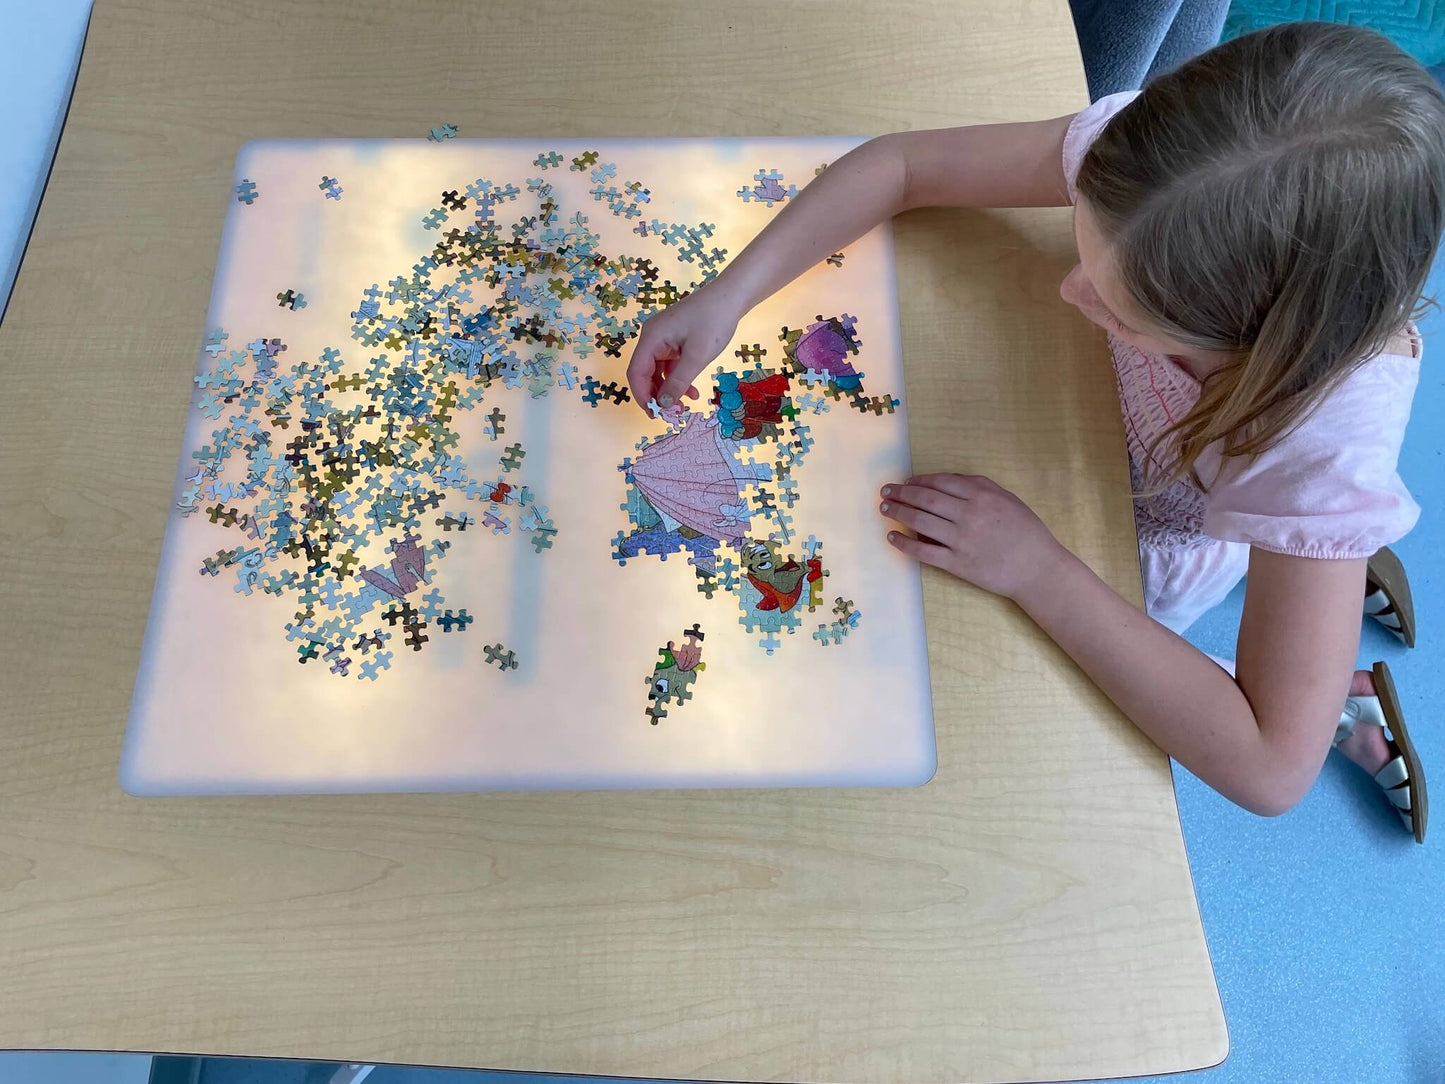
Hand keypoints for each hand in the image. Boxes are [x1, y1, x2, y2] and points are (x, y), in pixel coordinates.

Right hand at [626, 286, 741, 410]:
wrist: (731, 297)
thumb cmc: (714, 321)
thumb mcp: (697, 356)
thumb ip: (678, 382)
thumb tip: (662, 404)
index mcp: (651, 337)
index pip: (636, 372)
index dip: (642, 396)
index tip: (655, 415)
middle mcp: (652, 337)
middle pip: (644, 373)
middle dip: (656, 395)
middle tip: (673, 414)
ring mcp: (663, 338)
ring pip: (657, 371)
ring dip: (669, 390)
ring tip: (684, 406)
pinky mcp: (674, 340)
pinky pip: (669, 365)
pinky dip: (678, 379)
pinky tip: (692, 391)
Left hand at [879, 473, 1066, 600]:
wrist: (1038, 569)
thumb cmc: (1026, 532)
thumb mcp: (1007, 499)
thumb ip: (979, 486)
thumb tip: (946, 480)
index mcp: (982, 495)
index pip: (940, 482)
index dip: (918, 481)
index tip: (906, 482)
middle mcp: (969, 514)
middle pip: (925, 499)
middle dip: (901, 493)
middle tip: (885, 491)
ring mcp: (962, 540)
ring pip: (920, 521)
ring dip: (898, 513)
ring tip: (884, 508)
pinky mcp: (957, 564)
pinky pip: (924, 551)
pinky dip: (904, 543)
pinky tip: (892, 537)